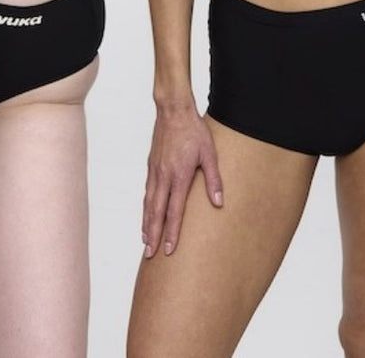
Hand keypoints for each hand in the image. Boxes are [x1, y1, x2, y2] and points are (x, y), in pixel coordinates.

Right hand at [141, 105, 222, 257]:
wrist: (173, 110)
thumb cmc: (194, 130)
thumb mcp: (210, 153)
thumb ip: (214, 179)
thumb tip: (218, 202)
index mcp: (179, 175)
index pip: (174, 211)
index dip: (171, 232)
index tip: (169, 250)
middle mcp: (164, 176)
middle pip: (157, 212)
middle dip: (153, 235)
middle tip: (149, 255)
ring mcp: (155, 170)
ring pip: (149, 203)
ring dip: (147, 223)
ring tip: (145, 241)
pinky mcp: (151, 164)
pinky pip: (147, 191)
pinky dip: (145, 207)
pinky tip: (147, 214)